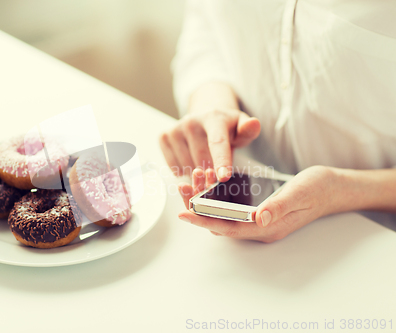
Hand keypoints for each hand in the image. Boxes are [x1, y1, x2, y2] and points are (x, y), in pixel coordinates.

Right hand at [159, 108, 259, 180]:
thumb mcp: (241, 127)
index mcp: (214, 118)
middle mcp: (192, 121)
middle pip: (202, 159)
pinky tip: (191, 162)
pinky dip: (183, 171)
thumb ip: (248, 130)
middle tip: (217, 174)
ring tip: (204, 164)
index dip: (221, 161)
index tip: (223, 177)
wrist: (205, 116)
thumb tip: (254, 124)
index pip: (217, 143)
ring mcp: (176, 129)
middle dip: (210, 172)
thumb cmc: (226, 127)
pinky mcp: (164, 137)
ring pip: (187, 166)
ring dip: (197, 173)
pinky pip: (174, 166)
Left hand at [178, 166, 339, 242]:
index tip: (184, 213)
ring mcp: (258, 221)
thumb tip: (259, 217)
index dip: (204, 221)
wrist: (333, 188)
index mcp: (267, 228)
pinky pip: (230, 208)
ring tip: (193, 180)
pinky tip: (209, 181)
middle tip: (183, 188)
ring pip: (223, 215)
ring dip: (206, 200)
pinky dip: (216, 196)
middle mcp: (259, 228)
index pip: (228, 228)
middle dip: (198, 208)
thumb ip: (279, 206)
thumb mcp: (300, 193)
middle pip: (220, 223)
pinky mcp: (258, 211)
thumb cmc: (318, 189)